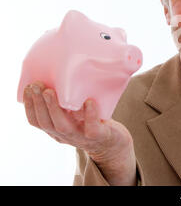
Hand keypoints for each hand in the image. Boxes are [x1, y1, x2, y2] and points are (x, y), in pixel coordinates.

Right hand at [22, 81, 136, 184]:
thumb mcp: (75, 113)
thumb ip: (67, 102)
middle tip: (36, 85)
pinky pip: (92, 127)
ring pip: (63, 126)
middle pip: (46, 123)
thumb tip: (59, 73)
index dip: (29, 105)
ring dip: (54, 108)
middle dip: (39, 103)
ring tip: (50, 92)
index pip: (37, 121)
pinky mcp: (98, 136)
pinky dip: (90, 114)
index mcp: (56, 130)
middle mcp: (65, 135)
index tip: (28, 88)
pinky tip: (88, 101)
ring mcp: (81, 137)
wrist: (114, 143)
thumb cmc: (92, 121)